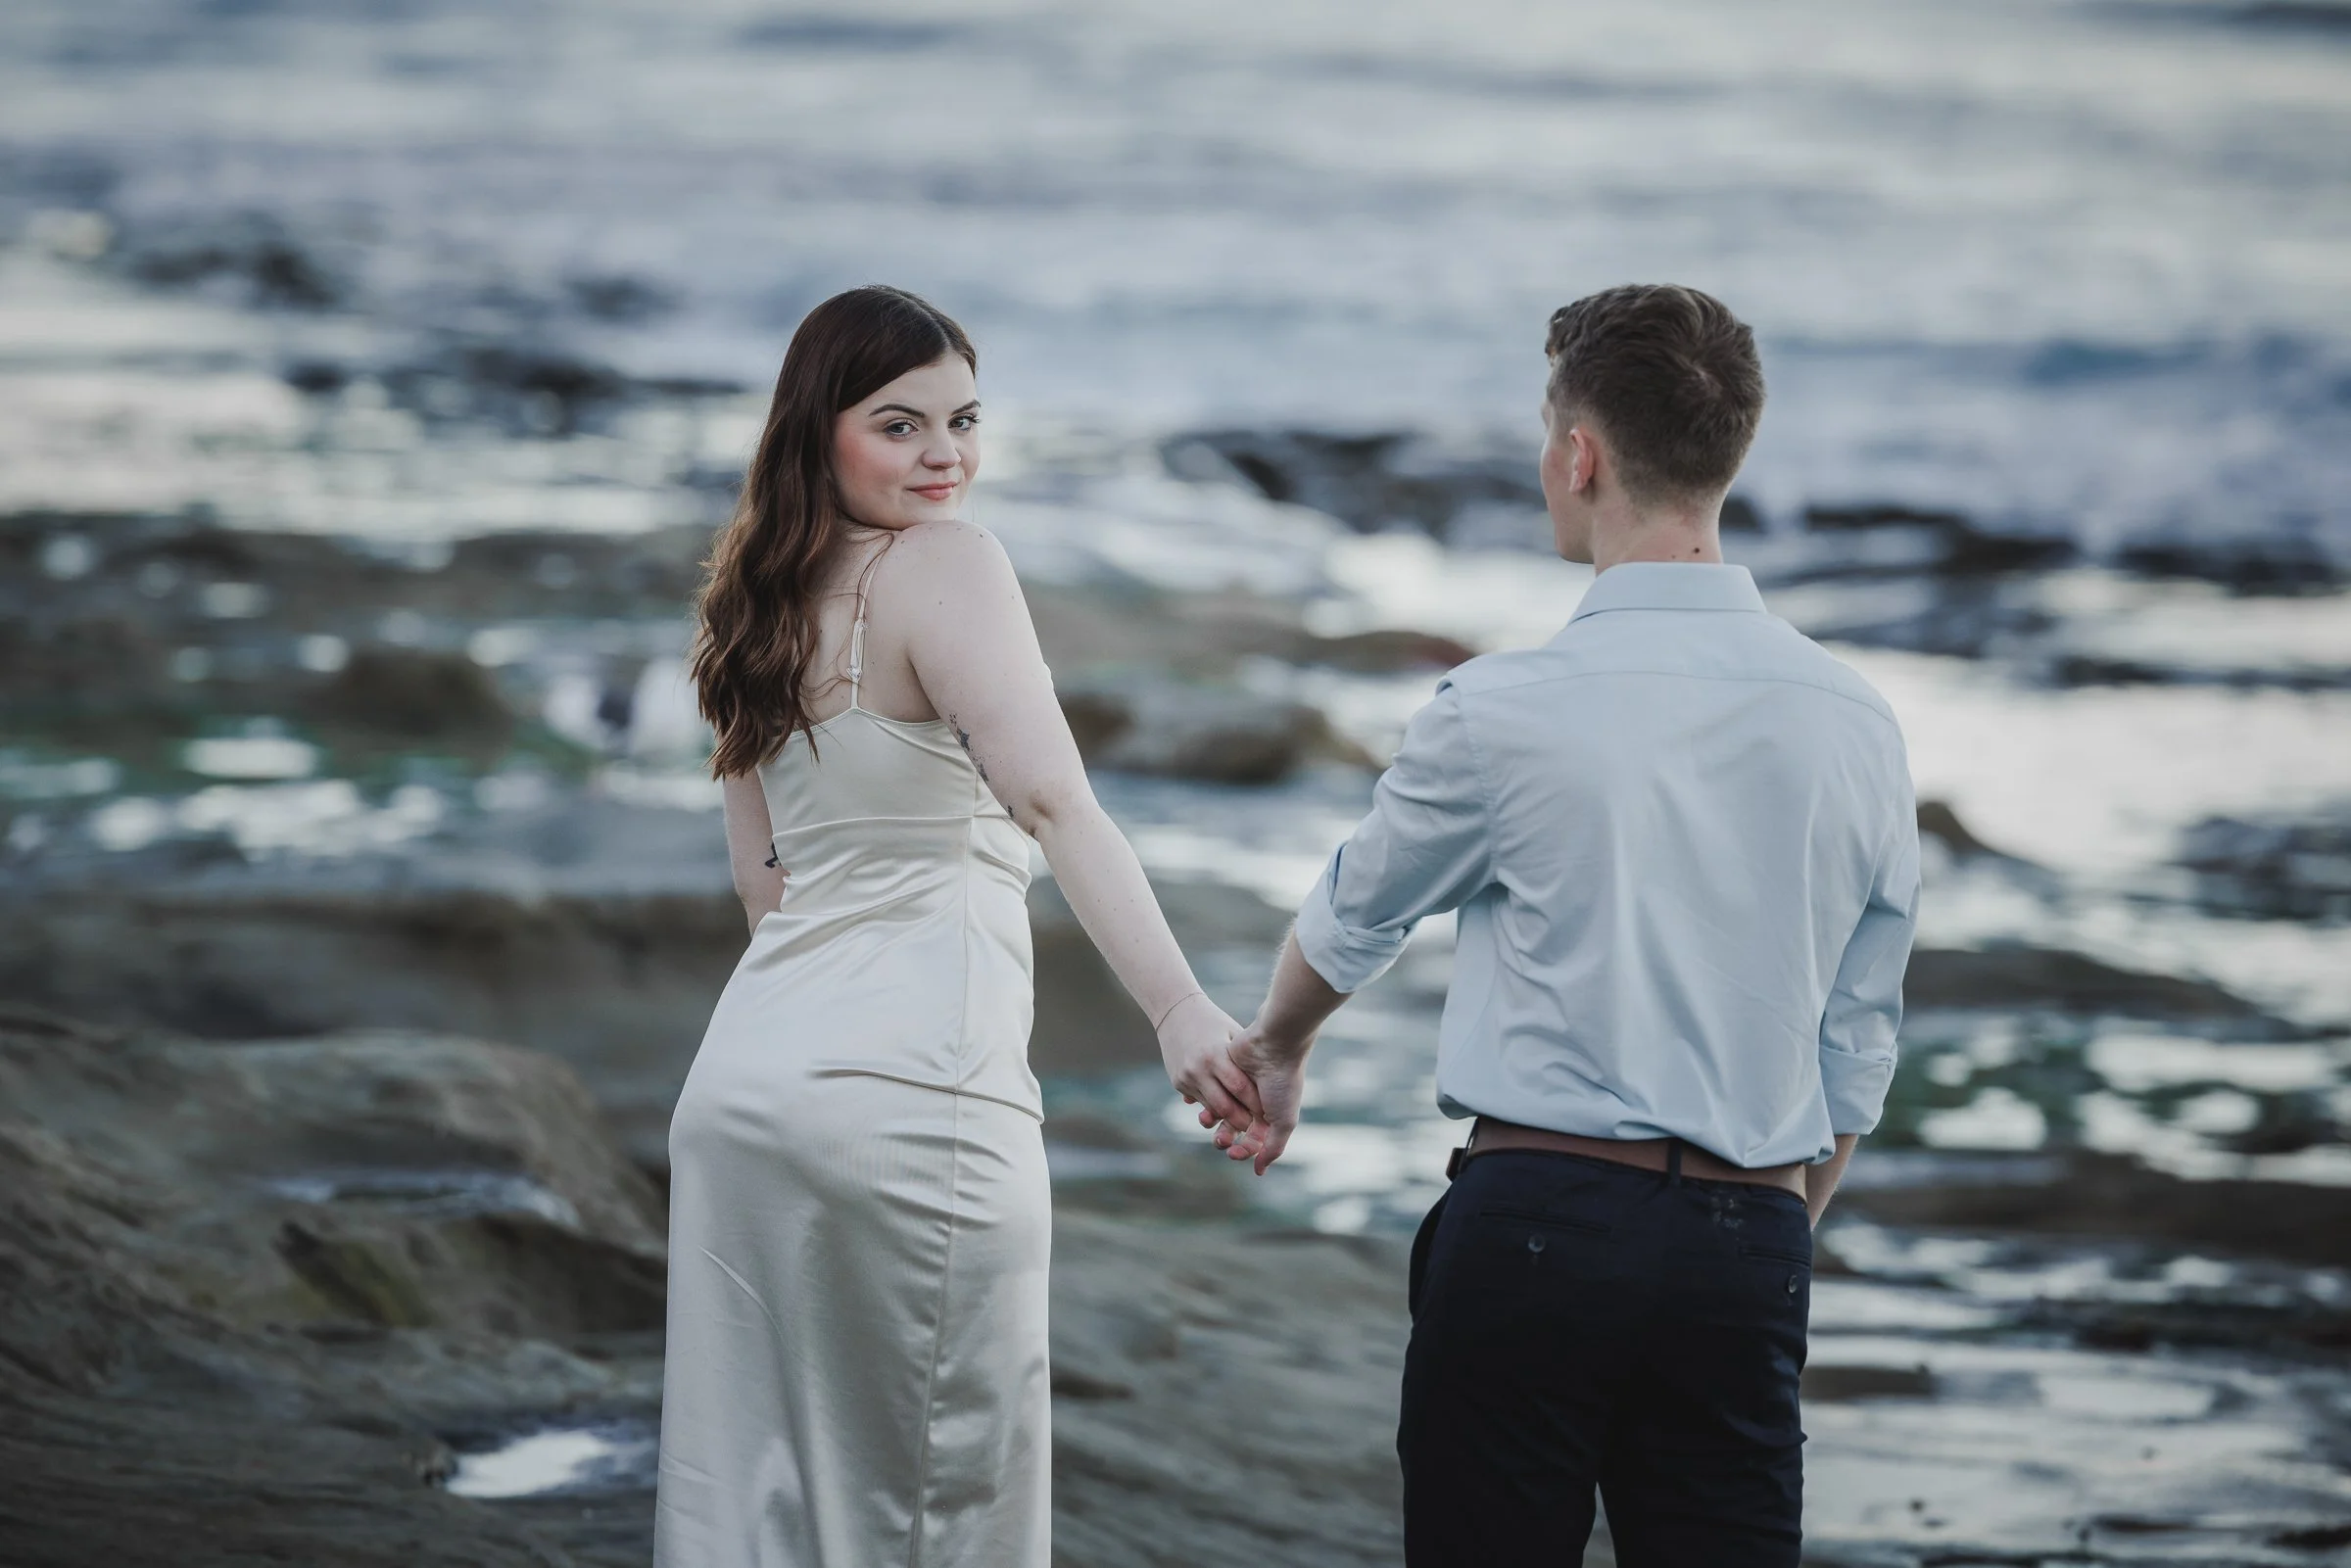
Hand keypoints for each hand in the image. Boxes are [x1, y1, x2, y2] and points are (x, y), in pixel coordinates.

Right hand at [1157, 993, 1259, 1136]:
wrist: (1174, 1012)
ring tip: (1245, 1125)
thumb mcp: (1232, 1034)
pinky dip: (1213, 1108)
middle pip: (1224, 1106)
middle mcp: (1198, 1069)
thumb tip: (1268, 1085)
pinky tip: (1227, 1114)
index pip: (1239, 1088)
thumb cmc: (1213, 1021)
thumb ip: (1245, 1059)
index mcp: (1215, 1054)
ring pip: (1210, 1109)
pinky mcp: (1178, 1083)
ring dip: (1227, 1119)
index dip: (1255, 1104)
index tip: (1269, 1113)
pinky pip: (1199, 1101)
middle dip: (1242, 1121)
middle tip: (1257, 1129)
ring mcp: (1185, 1078)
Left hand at [1209, 1023, 1307, 1174]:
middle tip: (1219, 1139)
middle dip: (1223, 1137)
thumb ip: (1272, 1148)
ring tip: (1207, 1116)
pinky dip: (1200, 1097)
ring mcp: (1236, 1086)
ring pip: (1217, 1111)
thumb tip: (1258, 1171)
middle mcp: (1253, 1102)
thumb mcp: (1283, 1121)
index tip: (1234, 1151)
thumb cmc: (1282, 1083)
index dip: (1242, 1150)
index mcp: (1270, 1115)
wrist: (1273, 1045)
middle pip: (1231, 1128)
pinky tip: (1194, 1101)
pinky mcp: (1221, 1070)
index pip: (1251, 1141)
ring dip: (1210, 1119)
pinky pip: (1207, 1089)